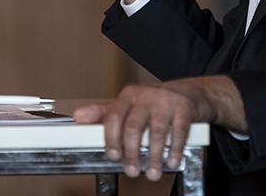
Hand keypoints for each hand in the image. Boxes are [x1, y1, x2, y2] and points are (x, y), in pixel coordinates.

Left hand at [73, 76, 246, 180]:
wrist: (187, 93)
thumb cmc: (152, 104)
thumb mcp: (127, 105)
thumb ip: (104, 113)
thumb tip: (78, 116)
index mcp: (128, 95)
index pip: (114, 116)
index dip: (112, 138)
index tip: (113, 156)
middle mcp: (146, 96)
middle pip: (134, 126)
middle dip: (132, 153)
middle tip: (132, 171)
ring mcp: (166, 101)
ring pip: (156, 132)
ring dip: (154, 156)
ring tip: (152, 172)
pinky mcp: (184, 107)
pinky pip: (178, 131)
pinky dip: (174, 149)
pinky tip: (172, 161)